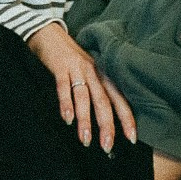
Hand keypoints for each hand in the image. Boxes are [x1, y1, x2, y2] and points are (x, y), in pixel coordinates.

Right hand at [27, 22, 136, 151]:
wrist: (49, 33)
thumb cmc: (70, 58)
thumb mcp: (88, 71)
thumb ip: (95, 91)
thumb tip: (104, 119)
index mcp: (103, 74)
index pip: (119, 99)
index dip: (126, 118)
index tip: (131, 138)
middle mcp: (94, 72)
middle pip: (104, 101)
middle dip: (107, 125)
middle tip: (107, 146)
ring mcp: (77, 69)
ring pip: (84, 97)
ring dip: (85, 120)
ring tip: (85, 140)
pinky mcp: (60, 67)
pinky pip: (64, 87)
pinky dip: (66, 104)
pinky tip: (67, 120)